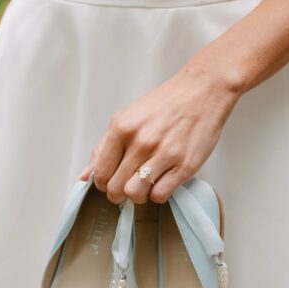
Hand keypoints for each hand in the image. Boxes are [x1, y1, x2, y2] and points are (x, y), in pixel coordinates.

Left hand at [80, 65, 238, 202]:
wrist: (203, 91)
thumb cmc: (165, 104)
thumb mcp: (127, 117)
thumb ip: (104, 146)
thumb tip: (86, 176)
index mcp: (122, 128)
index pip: (100, 173)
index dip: (102, 184)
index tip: (110, 181)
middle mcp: (141, 142)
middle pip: (115, 188)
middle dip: (118, 193)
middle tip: (127, 185)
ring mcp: (164, 154)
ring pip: (135, 194)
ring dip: (138, 195)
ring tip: (144, 184)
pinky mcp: (185, 166)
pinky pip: (160, 195)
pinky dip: (158, 194)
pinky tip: (161, 181)